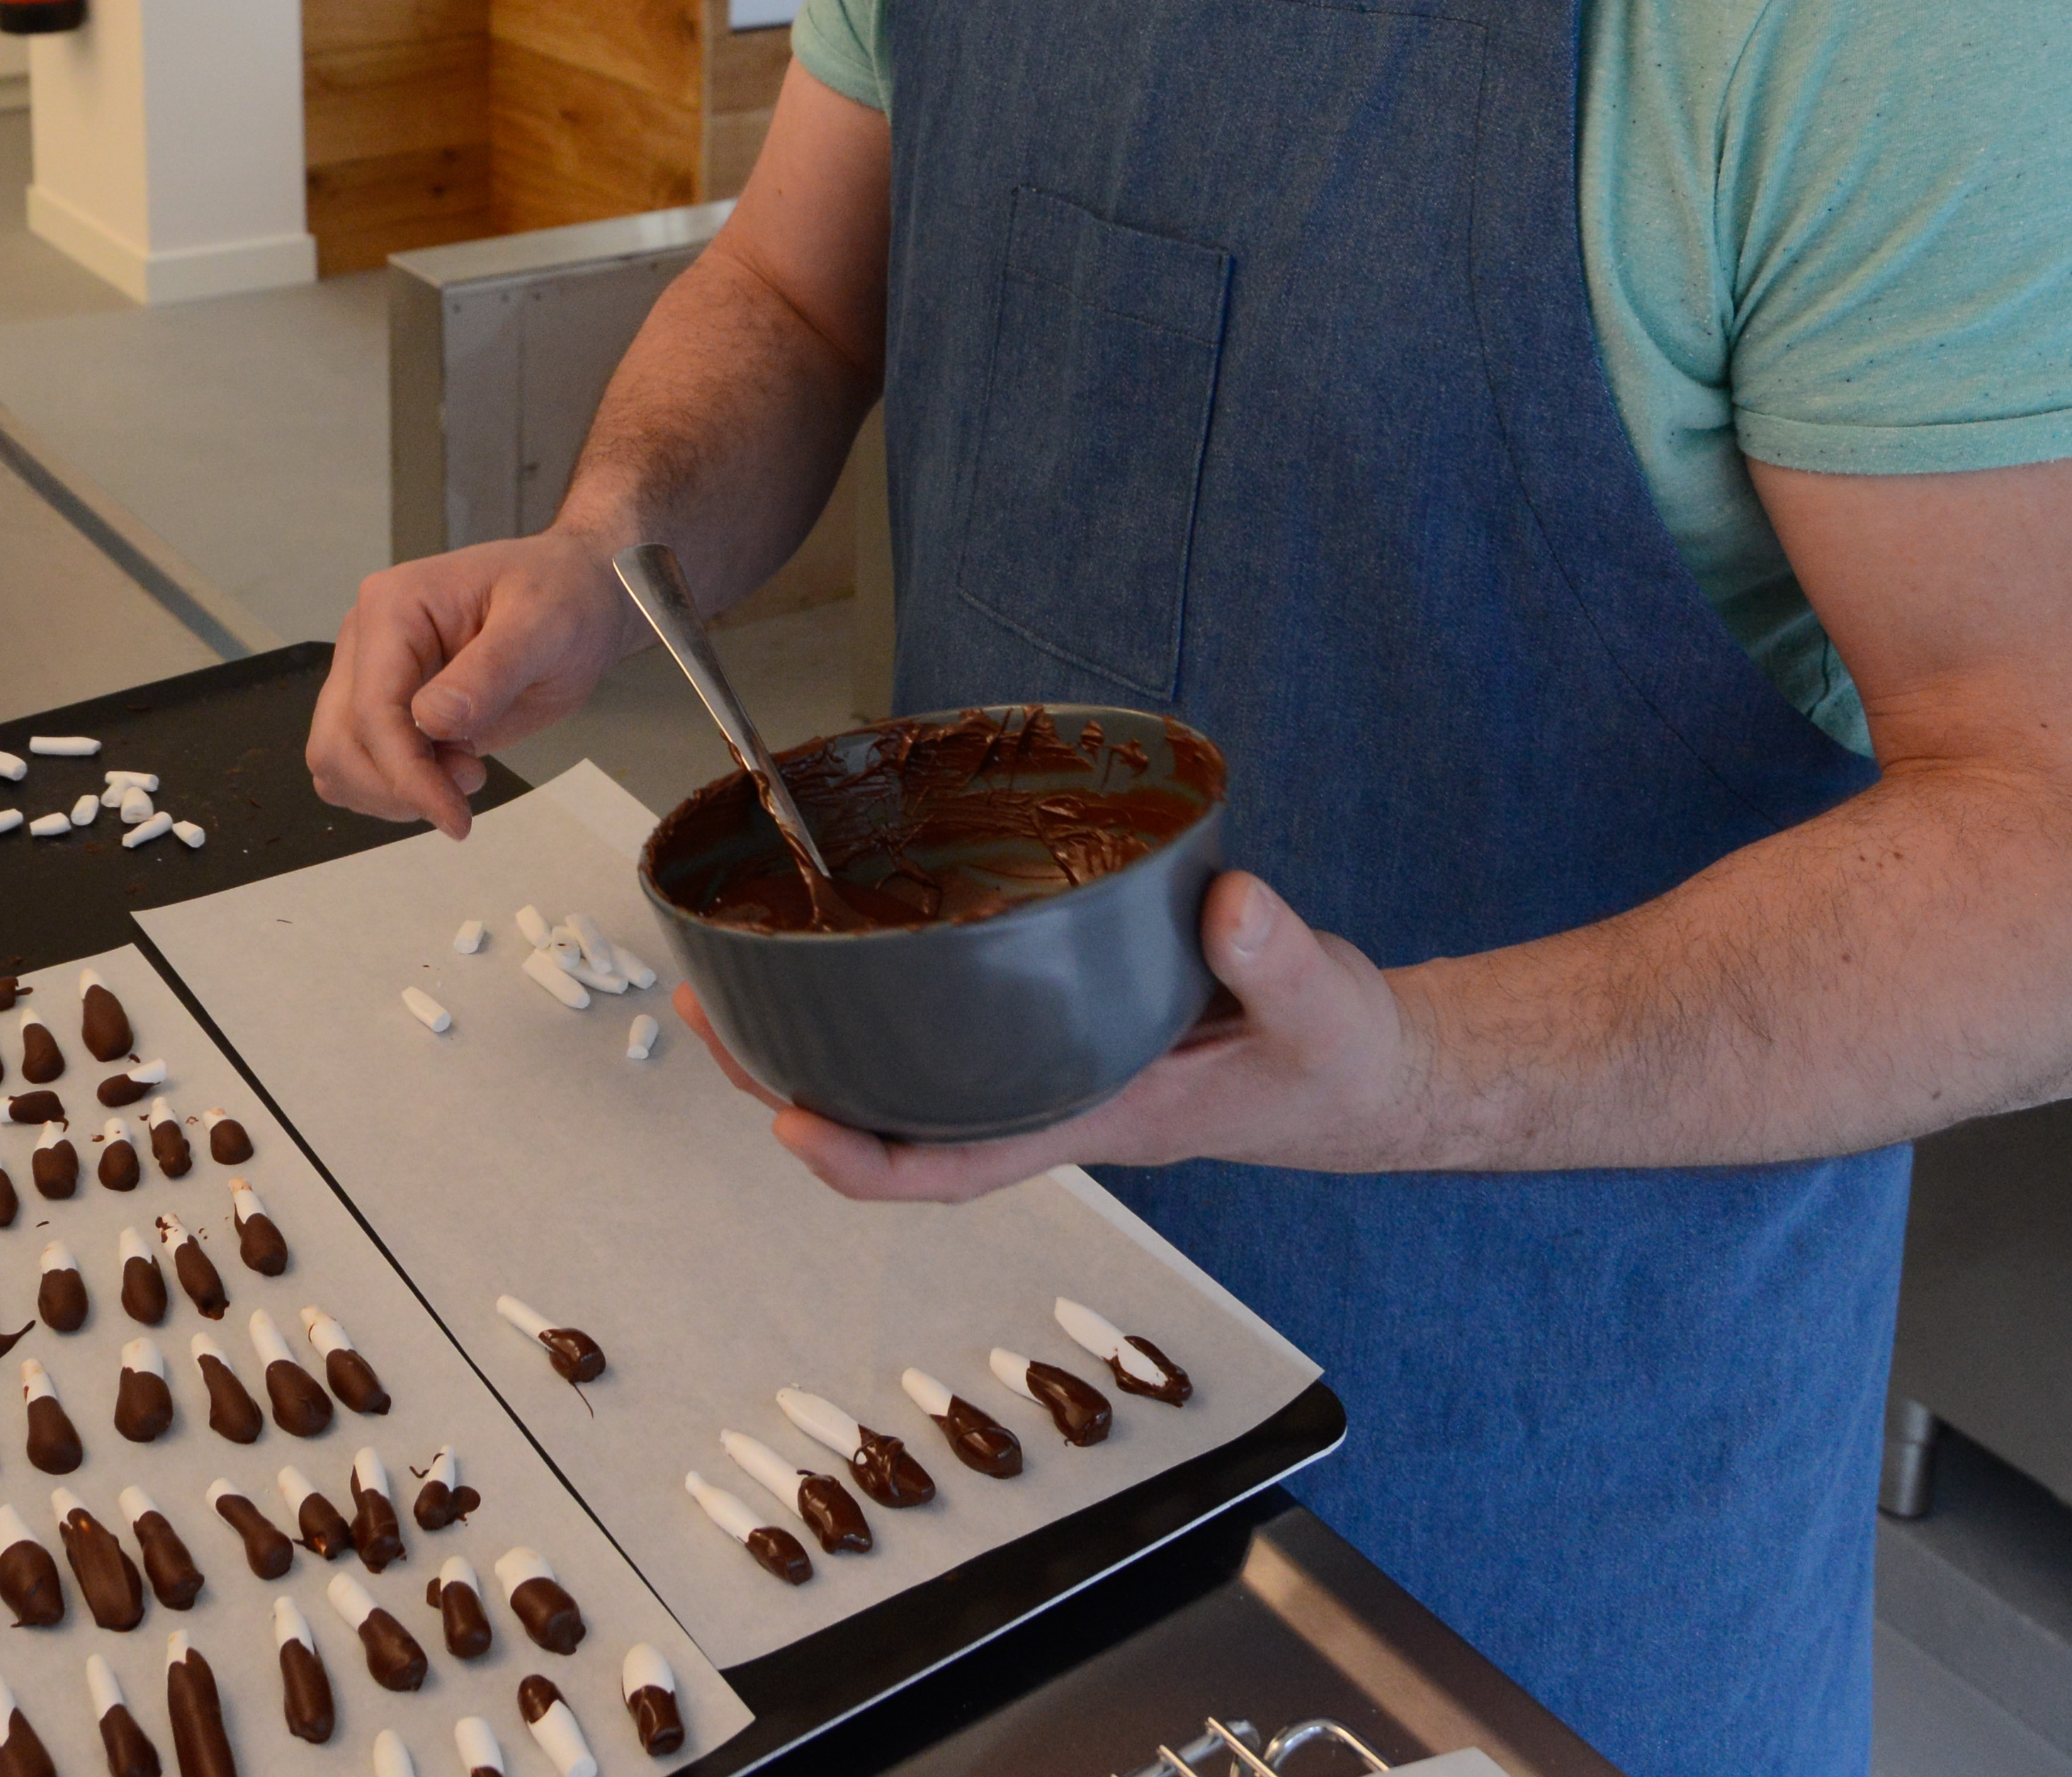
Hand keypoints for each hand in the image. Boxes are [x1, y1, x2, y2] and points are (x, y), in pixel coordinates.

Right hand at [305, 530, 640, 836]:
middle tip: (470, 784)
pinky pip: (361, 764)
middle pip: (339, 742)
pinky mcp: (386, 705)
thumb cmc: (562, 598)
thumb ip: (490, 671)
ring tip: (467, 770)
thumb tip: (433, 721)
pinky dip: (395, 787)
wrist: (575, 594)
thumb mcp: (543, 626)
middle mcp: (366, 640)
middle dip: (396, 786)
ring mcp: (370, 674)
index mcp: (392, 608)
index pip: (372, 710)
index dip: (406, 774)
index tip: (455, 817)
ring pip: (337, 760)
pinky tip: (448, 772)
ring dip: (393, 791)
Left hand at [684, 869, 1429, 1199]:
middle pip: (892, 1117)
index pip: (956, 1167)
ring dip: (815, 1031)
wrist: (1366, 1069)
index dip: (864, 1160)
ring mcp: (1048, 1060)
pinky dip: (881, 989)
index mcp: (1094, 1117)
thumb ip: (1283, 962)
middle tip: (705, 1006)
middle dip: (789, 1081)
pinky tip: (842, 938)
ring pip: (903, 1070)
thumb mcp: (1327, 1011)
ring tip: (731, 969)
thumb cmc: (1337, 1059)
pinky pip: (945, 1021)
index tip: (789, 1121)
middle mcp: (1050, 1094)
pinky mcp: (1061, 1015)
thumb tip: (1231, 905)